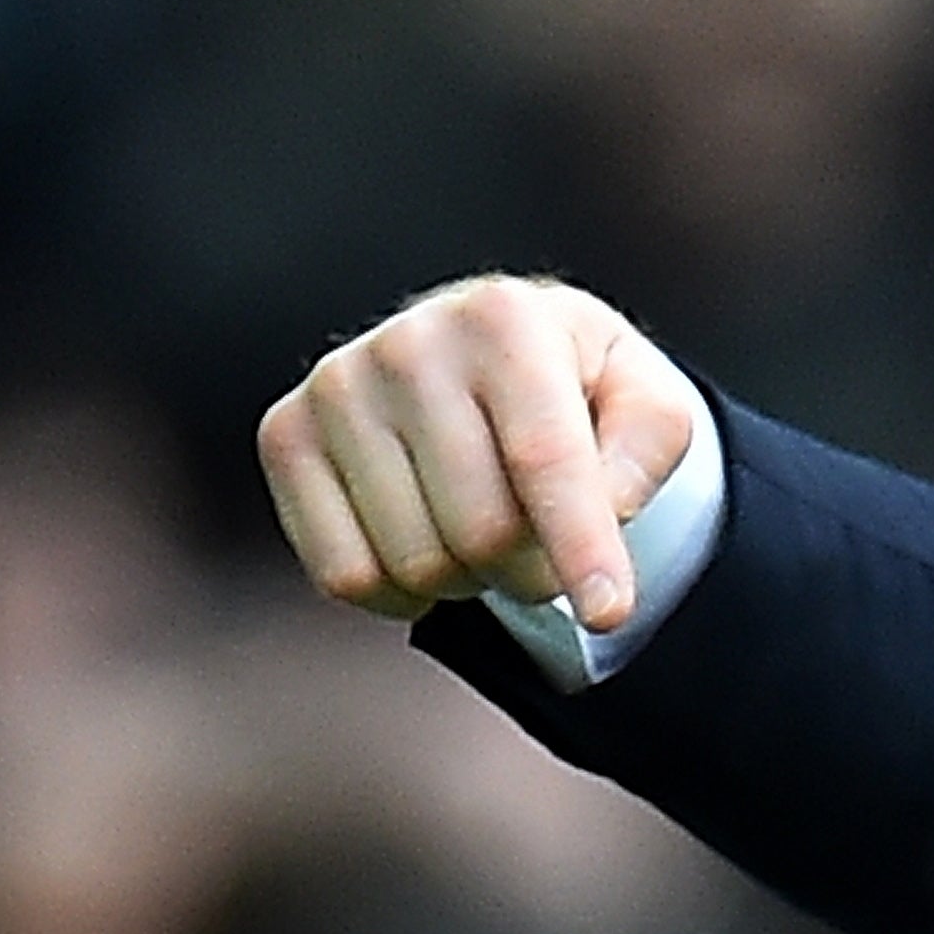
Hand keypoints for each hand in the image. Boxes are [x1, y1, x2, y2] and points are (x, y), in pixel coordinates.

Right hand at [257, 275, 706, 635]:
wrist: (485, 355)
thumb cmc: (579, 389)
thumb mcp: (646, 404)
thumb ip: (647, 451)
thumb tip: (601, 515)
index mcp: (506, 320)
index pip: (544, 460)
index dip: (581, 549)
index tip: (609, 613)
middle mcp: (409, 342)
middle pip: (483, 532)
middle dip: (533, 569)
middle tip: (545, 546)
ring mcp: (336, 387)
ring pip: (415, 563)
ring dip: (469, 581)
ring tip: (486, 531)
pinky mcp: (285, 435)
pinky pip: (344, 575)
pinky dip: (399, 595)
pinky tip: (427, 548)